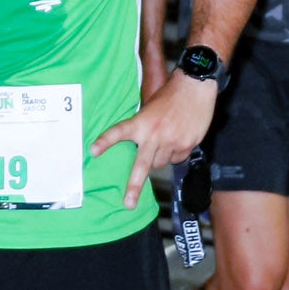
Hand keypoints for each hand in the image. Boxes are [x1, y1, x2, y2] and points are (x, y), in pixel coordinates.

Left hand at [92, 65, 220, 206]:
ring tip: (166, 137)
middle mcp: (155, 134)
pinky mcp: (187, 145)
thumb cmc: (170, 95)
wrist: (196, 86)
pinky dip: (176, 153)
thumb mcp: (150, 107)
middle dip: (134, 186)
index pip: (119, 132)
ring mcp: (172, 141)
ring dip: (159, 157)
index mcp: (142, 122)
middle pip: (142, 165)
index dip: (106, 141)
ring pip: (160, 163)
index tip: (92, 151)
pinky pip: (177, 158)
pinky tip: (179, 137)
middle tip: (128, 203)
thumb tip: (140, 147)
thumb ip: (143, 127)